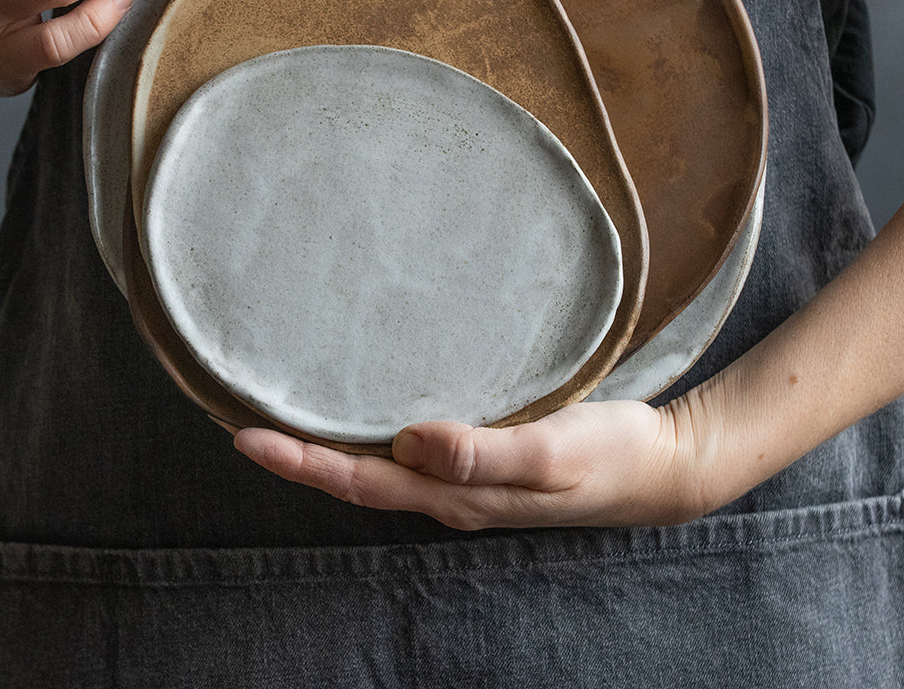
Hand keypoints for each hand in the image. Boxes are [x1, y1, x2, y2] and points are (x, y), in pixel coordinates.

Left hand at [234, 400, 704, 529]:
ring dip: (332, 447)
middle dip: (302, 457)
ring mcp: (467, 477)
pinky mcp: (485, 454)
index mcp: (457, 495)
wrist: (656, 467)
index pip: (362, 481)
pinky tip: (372, 408)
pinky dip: (377, 432)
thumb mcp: (551, 454)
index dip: (303, 463)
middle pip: (360, 478)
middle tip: (247, 422)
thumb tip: (410, 443)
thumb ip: (484, 453)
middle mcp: (451, 491)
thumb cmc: (607, 457)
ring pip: (383, 466)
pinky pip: (415, 449)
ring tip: (292, 414)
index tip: (247, 437)